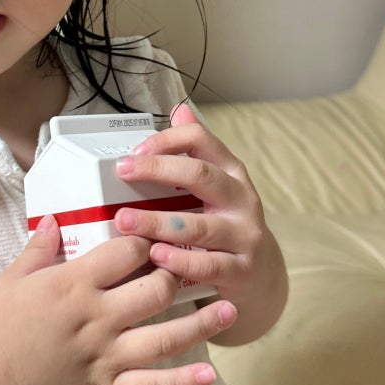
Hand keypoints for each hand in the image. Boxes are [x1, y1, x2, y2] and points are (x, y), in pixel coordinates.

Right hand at [0, 215, 236, 384]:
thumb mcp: (11, 280)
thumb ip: (38, 247)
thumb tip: (54, 218)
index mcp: (74, 284)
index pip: (127, 250)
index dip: (149, 236)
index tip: (160, 230)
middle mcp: (97, 318)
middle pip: (157, 288)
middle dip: (180, 273)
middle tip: (199, 264)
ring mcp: (104, 358)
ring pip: (166, 337)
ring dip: (202, 322)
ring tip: (230, 309)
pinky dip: (183, 383)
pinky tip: (210, 374)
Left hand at [113, 103, 287, 345]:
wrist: (262, 276)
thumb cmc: (226, 224)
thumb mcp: (217, 185)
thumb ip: (196, 151)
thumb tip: (178, 109)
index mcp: (231, 172)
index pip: (200, 140)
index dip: (165, 140)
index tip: (132, 153)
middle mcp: (241, 198)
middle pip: (200, 174)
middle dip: (157, 170)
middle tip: (122, 172)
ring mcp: (244, 235)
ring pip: (199, 225)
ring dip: (157, 222)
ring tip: (126, 221)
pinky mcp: (242, 270)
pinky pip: (208, 264)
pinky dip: (180, 260)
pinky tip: (155, 257)